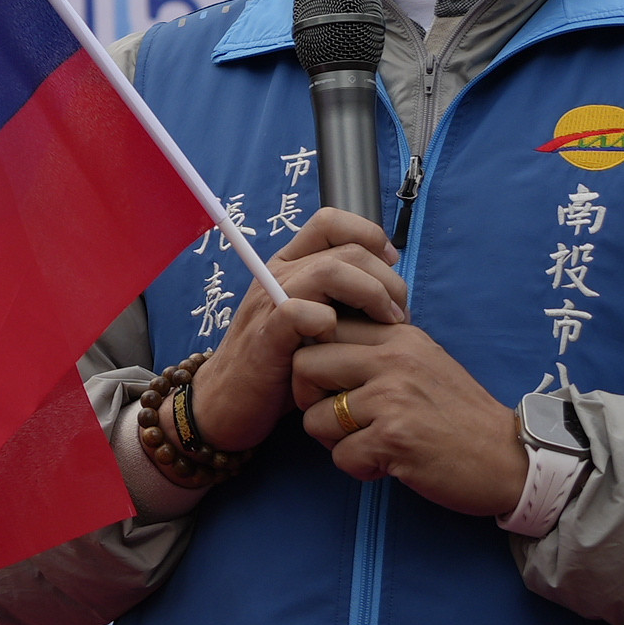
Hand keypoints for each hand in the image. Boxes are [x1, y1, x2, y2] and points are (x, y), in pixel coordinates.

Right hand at [179, 209, 406, 454]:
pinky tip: (340, 344)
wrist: (225, 403)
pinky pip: (303, 313)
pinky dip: (330, 324)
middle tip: (397, 314)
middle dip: (386, 278)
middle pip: (345, 248)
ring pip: (329, 271)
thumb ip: (340, 301)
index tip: (390, 265)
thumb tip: (392, 293)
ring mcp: (270, 303)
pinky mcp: (266, 337)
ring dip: (370, 295)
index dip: (369, 235)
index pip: (331, 221)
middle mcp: (277, 274)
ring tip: (386, 325)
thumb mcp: (311, 322)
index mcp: (289, 265)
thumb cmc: (279, 366)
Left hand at [291, 319, 527, 517]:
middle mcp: (393, 357)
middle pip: (304, 365)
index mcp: (399, 334)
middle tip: (338, 421)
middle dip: (310, 400)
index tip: (332, 386)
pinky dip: (360, 468)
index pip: (323, 326)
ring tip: (371, 445)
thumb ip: (377, 351)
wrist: (509, 458)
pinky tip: (390, 464)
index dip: (314, 362)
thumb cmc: (460, 416)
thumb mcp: (423, 363)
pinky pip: (341, 456)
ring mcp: (392, 397)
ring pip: (316, 418)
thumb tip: (318, 343)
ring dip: (336, 442)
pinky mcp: (394, 437)